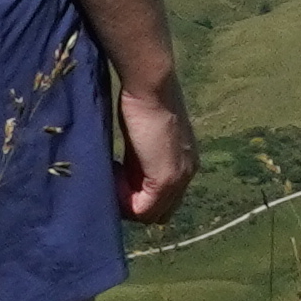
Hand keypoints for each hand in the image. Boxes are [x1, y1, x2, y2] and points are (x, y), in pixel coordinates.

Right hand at [112, 74, 194, 222]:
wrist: (151, 85)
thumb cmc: (141, 102)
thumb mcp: (142, 137)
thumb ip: (139, 160)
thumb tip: (122, 178)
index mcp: (184, 161)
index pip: (165, 198)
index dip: (138, 193)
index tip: (118, 173)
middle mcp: (188, 172)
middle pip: (161, 211)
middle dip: (134, 203)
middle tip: (113, 180)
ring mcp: (179, 177)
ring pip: (152, 214)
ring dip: (127, 203)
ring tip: (112, 176)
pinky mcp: (166, 178)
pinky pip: (143, 210)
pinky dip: (124, 201)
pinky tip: (114, 174)